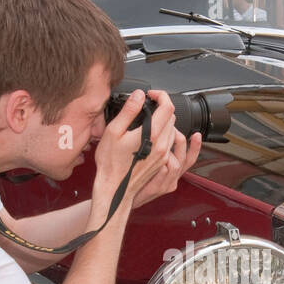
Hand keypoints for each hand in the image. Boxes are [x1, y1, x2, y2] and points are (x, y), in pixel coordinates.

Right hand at [89, 89, 178, 221]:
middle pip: (172, 118)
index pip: (168, 107)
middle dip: (161, 108)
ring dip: (163, 122)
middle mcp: (162, 145)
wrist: (115, 189)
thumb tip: (138, 95)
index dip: (161, 95)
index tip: (152, 95)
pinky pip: (169, 143)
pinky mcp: (161, 163)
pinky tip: (149, 136)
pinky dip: (162, 135)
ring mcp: (163, 156)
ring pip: (172, 130)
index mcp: (152, 135)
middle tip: (147, 107)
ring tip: (147, 121)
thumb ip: (128, 111)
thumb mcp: (113, 131)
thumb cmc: (110, 164)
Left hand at [133, 128, 199, 207]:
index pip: (190, 159)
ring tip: (161, 141)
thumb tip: (163, 133)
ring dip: (169, 151)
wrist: (126, 197)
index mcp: (174, 173)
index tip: (197, 134)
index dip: (196, 147)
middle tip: (172, 129)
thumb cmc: (138, 179)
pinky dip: (161, 163)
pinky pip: (163, 171)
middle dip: (179, 141)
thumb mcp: (154, 165)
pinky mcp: (156, 188)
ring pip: (175, 164)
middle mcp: (173, 179)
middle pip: (183, 158)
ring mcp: (166, 184)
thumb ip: (162, 151)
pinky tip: (154, 157)